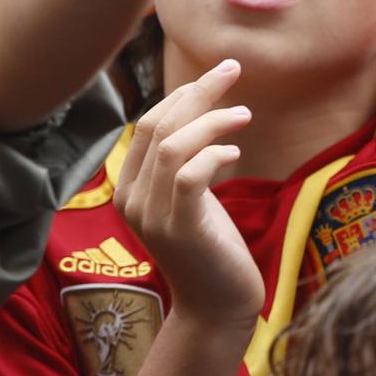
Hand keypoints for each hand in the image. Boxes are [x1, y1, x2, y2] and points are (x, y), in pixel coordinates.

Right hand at [114, 59, 260, 332]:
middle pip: (158, 127)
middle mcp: (132, 199)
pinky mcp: (180, 229)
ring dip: (211, 122)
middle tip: (234, 69)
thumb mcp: (193, 198)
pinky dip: (212, 155)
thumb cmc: (212, 248)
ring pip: (172, 147)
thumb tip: (203, 112)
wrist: (217, 305)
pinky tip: (235, 153)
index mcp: (131, 188)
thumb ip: (186, 163)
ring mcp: (152, 216)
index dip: (183, 94)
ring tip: (245, 114)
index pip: (148, 125)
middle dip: (198, 92)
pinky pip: (188, 177)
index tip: (217, 73)